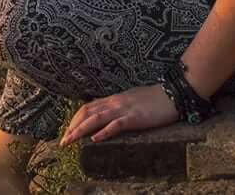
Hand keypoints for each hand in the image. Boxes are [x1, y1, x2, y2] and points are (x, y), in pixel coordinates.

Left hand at [60, 84, 177, 145]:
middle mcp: (114, 103)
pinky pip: (116, 125)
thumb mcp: (130, 100)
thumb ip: (117, 106)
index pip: (87, 107)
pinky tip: (95, 139)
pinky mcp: (135, 117)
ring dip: (81, 130)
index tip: (67, 131)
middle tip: (63, 141)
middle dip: (72, 127)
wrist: (172, 94)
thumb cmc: (153, 99)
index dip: (74, 119)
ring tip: (70, 140)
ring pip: (96, 118)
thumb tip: (104, 114)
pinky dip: (104, 132)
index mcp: (113, 99)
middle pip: (87, 113)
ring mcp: (124, 109)